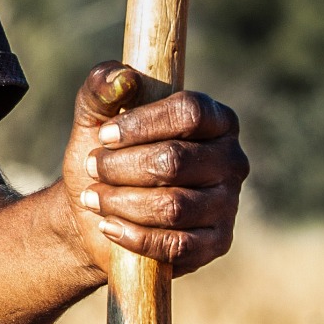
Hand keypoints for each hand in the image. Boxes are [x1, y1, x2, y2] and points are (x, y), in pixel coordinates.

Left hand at [61, 62, 248, 276]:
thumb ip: (102, 87)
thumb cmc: (104, 153)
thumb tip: (123, 77)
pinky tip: (109, 226)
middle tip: (92, 167)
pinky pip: (177, 245)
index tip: (104, 134)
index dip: (142, 123)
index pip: (189, 111)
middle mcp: (230, 159)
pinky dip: (134, 236)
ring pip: (173, 206)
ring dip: (121, 202)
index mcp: (214, 118)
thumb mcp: (94, 116)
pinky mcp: (218, 243)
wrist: (96, 210)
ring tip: (94, 197)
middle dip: (120, 167)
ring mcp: (228, 203)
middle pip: (175, 160)